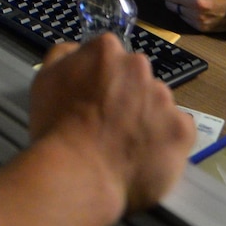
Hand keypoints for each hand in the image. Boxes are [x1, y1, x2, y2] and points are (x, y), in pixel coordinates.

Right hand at [29, 35, 194, 215]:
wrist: (78, 174)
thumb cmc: (55, 128)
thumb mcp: (44, 80)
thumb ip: (64, 56)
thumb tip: (79, 51)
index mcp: (106, 50)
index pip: (108, 56)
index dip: (99, 79)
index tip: (91, 99)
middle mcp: (139, 67)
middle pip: (136, 78)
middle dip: (127, 95)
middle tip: (108, 124)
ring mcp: (164, 98)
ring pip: (158, 104)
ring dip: (146, 117)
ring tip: (126, 145)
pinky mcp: (182, 129)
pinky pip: (178, 129)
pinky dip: (165, 140)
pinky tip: (144, 155)